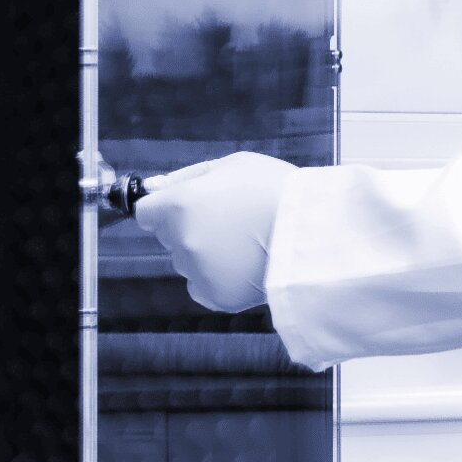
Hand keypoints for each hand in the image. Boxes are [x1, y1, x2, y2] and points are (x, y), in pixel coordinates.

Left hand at [133, 152, 294, 311]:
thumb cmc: (278, 191)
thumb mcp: (232, 165)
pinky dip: (216, 279)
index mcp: (180, 205)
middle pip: (168, 237)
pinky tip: (243, 264)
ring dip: (204, 254)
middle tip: (228, 222)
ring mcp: (197, 271)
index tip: (183, 208)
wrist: (315, 231)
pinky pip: (201, 287)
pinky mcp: (214, 296)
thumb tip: (154, 187)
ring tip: (244, 243)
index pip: (146, 212)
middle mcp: (182, 240)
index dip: (164, 208)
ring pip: (186, 262)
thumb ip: (187, 176)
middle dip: (187, 229)